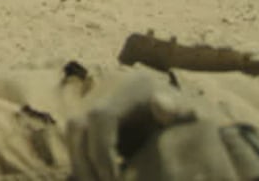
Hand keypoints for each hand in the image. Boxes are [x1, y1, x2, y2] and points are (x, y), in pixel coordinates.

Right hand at [67, 70, 197, 180]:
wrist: (178, 108)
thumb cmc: (184, 117)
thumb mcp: (187, 113)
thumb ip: (177, 111)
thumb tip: (160, 104)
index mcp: (129, 87)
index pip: (100, 117)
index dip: (102, 150)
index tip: (114, 179)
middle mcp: (105, 88)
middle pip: (77, 125)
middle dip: (85, 161)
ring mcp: (93, 98)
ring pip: (71, 133)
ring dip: (81, 163)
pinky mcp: (88, 112)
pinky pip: (75, 138)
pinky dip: (83, 160)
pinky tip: (98, 178)